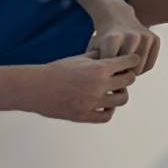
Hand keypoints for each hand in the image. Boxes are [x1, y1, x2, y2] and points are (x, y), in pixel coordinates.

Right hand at [22, 53, 140, 122]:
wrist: (35, 87)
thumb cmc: (56, 70)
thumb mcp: (79, 57)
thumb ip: (99, 56)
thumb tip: (114, 52)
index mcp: (98, 68)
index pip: (129, 62)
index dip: (132, 60)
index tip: (130, 61)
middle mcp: (98, 86)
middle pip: (129, 81)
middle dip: (128, 76)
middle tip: (121, 76)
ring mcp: (92, 102)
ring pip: (122, 99)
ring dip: (120, 94)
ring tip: (112, 91)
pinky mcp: (84, 115)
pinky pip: (106, 115)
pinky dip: (108, 110)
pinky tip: (103, 104)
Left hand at [87, 8, 159, 73]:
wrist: (117, 17)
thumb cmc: (102, 39)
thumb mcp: (94, 51)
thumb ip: (96, 70)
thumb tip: (104, 94)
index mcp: (112, 39)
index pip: (112, 69)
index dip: (107, 76)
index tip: (102, 77)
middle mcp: (131, 36)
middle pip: (128, 70)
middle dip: (120, 75)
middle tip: (113, 74)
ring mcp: (145, 36)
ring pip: (140, 68)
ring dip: (131, 73)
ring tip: (121, 69)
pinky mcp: (155, 38)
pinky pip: (150, 65)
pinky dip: (141, 69)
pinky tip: (132, 64)